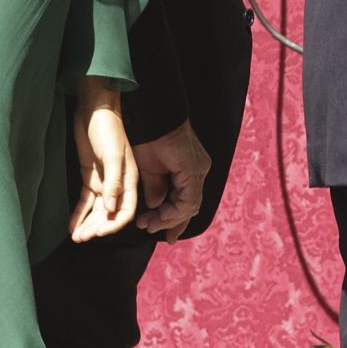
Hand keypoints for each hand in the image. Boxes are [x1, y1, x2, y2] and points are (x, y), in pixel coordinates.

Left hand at [69, 80, 138, 241]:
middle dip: (97, 227)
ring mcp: (103, 183)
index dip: (114, 224)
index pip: (126, 210)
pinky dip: (79, 214)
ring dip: (87, 224)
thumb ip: (113, 182)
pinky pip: (85, 201)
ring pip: (96, 211)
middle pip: (109, 214)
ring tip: (76, 238)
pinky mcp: (89, 178)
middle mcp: (118, 185)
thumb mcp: (112, 155)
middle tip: (82, 238)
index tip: (100, 233)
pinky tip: (71, 227)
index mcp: (130, 180)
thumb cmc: (108, 129)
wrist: (94, 111)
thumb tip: (110, 209)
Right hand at [134, 121, 210, 241]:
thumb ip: (156, 190)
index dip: (173, 219)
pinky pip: (188, 200)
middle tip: (150, 229)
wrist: (150, 118)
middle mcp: (198, 170)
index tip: (155, 228)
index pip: (186, 200)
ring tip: (148, 224)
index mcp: (190, 169)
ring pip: (189, 206)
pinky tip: (158, 216)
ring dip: (168, 218)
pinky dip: (173, 211)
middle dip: (170, 222)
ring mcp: (199, 170)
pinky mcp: (194, 170)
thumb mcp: (149, 170)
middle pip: (189, 206)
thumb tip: (157, 208)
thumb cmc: (147, 138)